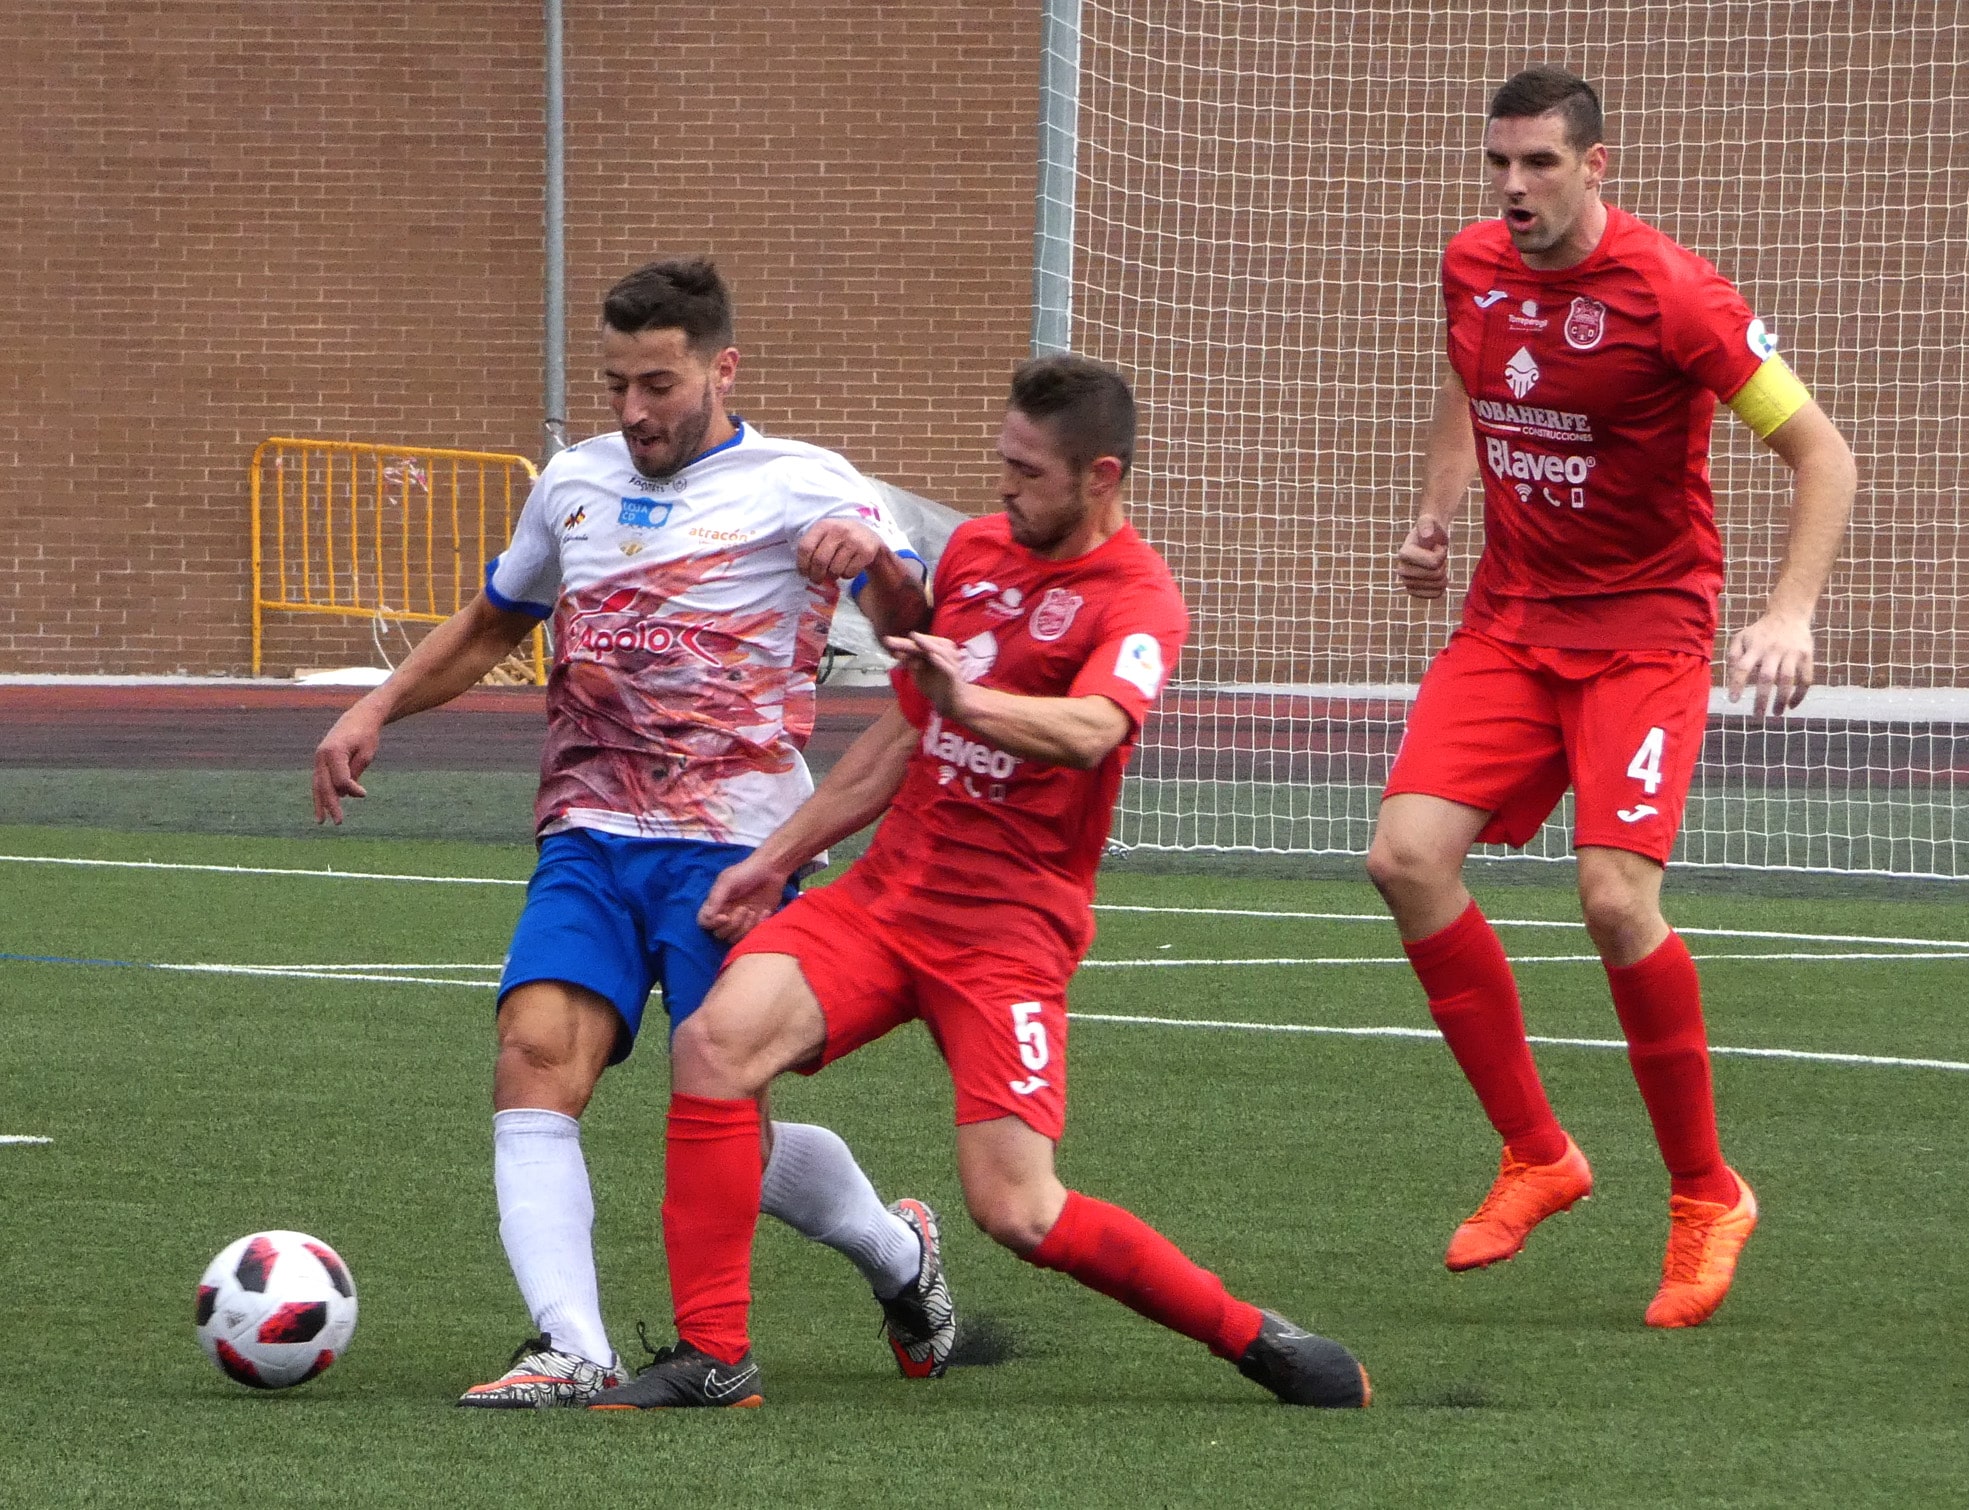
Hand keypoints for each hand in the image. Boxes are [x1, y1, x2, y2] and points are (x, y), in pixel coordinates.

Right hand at [312, 704, 383, 823]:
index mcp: (334, 752)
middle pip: (325, 785)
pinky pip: (319, 781)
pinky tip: (322, 808)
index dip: (352, 789)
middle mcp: (322, 755)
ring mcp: (318, 758)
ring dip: (320, 803)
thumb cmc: (366, 735)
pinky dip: (320, 794)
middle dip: (331, 805)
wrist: (359, 717)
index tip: (364, 794)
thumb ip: (355, 773)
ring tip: (321, 821)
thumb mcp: (367, 754)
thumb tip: (345, 794)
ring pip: (317, 785)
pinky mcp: (320, 761)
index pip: (340, 779)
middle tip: (339, 822)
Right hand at [698, 853, 793, 942]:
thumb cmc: (747, 872)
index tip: (725, 917)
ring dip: (745, 926)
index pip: (704, 922)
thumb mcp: (728, 881)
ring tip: (753, 911)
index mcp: (716, 904)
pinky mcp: (755, 924)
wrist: (772, 870)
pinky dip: (758, 925)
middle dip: (733, 924)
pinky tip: (764, 912)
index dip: (712, 924)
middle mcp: (725, 915)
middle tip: (744, 908)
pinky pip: (751, 935)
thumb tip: (708, 917)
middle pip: (720, 934)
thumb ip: (716, 898)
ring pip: (735, 938)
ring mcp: (740, 921)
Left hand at [795, 518, 885, 584]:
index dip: (802, 564)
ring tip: (835, 572)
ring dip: (832, 576)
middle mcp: (838, 530)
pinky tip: (848, 567)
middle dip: (816, 575)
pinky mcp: (866, 551)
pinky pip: (849, 573)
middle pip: (820, 560)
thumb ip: (813, 548)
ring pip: (835, 569)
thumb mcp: (825, 536)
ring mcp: (854, 540)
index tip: (804, 573)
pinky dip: (846, 575)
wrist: (869, 536)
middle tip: (817, 580)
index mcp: (824, 525)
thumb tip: (804, 572)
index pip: (805, 547)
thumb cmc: (840, 539)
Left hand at [882, 631, 967, 716]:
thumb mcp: (918, 672)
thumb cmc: (935, 685)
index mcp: (936, 648)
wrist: (952, 702)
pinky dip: (939, 660)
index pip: (917, 643)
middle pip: (924, 644)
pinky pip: (946, 666)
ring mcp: (951, 661)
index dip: (902, 642)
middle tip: (889, 640)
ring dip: (924, 645)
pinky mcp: (954, 674)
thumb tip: (895, 652)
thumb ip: (909, 661)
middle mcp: (945, 651)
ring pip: (936, 651)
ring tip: (913, 638)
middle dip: (907, 642)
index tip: (887, 641)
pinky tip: (931, 655)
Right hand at [1397, 514, 1451, 598]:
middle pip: (1436, 575)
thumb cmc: (1431, 528)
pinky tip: (1436, 576)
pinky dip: (1441, 586)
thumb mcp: (1429, 521)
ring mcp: (1407, 582)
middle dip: (1442, 564)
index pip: (1433, 563)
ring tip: (1435, 563)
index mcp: (1404, 554)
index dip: (1441, 554)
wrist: (1429, 539)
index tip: (1436, 546)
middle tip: (1436, 554)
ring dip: (1443, 573)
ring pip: (1438, 586)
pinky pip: (1436, 595)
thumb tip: (1426, 535)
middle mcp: (1401, 570)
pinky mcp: (1414, 591)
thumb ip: (1427, 523)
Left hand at [1726, 611, 1814, 716]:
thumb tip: (1733, 679)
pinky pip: (1806, 678)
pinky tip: (1792, 705)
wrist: (1788, 614)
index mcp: (1754, 647)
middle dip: (1762, 698)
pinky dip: (1800, 694)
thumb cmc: (1760, 632)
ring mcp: (1792, 653)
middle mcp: (1773, 650)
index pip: (1743, 667)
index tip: (1734, 701)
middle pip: (1767, 677)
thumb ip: (1733, 656)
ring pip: (1788, 679)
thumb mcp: (1741, 638)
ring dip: (1782, 699)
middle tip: (1757, 716)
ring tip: (1776, 713)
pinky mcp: (1807, 655)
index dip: (1738, 684)